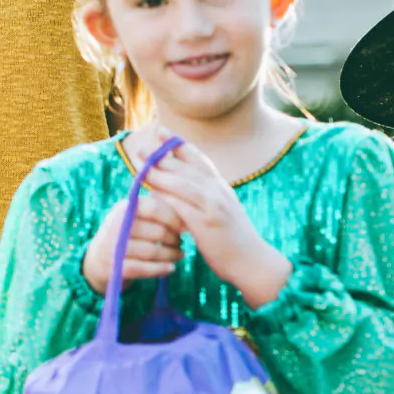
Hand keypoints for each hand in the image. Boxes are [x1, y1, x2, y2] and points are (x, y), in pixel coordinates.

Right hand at [82, 184, 183, 293]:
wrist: (96, 261)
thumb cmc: (125, 234)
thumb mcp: (133, 216)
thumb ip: (156, 210)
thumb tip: (187, 213)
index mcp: (123, 208)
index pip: (154, 207)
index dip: (174, 217)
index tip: (185, 226)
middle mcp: (116, 225)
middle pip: (157, 231)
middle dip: (175, 238)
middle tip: (181, 242)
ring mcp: (114, 248)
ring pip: (153, 251)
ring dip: (172, 255)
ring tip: (179, 254)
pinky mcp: (115, 268)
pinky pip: (144, 269)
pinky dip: (161, 269)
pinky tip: (171, 268)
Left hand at [137, 142, 291, 305]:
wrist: (253, 261)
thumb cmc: (235, 239)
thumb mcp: (223, 209)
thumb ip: (206, 195)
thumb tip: (184, 185)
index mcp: (221, 186)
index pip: (198, 158)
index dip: (178, 144)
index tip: (161, 132)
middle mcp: (218, 191)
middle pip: (186, 167)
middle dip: (161, 156)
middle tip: (141, 147)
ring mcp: (213, 206)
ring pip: (181, 184)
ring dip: (159, 174)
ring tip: (140, 166)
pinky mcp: (206, 224)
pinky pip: (180, 207)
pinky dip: (164, 199)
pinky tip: (149, 195)